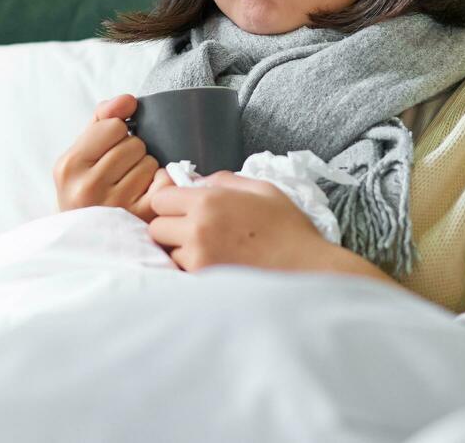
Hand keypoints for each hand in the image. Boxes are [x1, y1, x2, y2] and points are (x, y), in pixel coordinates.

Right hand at [53, 95, 162, 220]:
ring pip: (150, 162)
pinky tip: (144, 194)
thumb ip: (102, 118)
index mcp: (69, 166)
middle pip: (134, 144)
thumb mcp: (81, 151)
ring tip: (129, 184)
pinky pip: (164, 183)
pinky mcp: (140, 220)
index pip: (113, 126)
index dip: (115, 134)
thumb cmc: (84, 186)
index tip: (107, 150)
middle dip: (131, 152)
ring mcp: (115, 207)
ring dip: (145, 169)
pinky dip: (159, 184)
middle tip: (119, 171)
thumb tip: (128, 100)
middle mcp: (88, 188)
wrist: (83, 238)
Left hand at [146, 171, 398, 285]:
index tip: (184, 208)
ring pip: (168, 254)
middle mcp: (196, 229)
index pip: (160, 198)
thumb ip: (225, 180)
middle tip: (194, 232)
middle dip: (171, 228)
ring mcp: (198, 260)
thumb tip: (199, 181)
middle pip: (156, 228)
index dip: (171, 202)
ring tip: (209, 252)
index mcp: (208, 201)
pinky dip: (192, 271)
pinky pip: (182, 275)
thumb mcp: (261, 189)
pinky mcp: (203, 284)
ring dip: (180, 252)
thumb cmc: (288, 228)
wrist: (307, 270)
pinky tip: (214, 267)